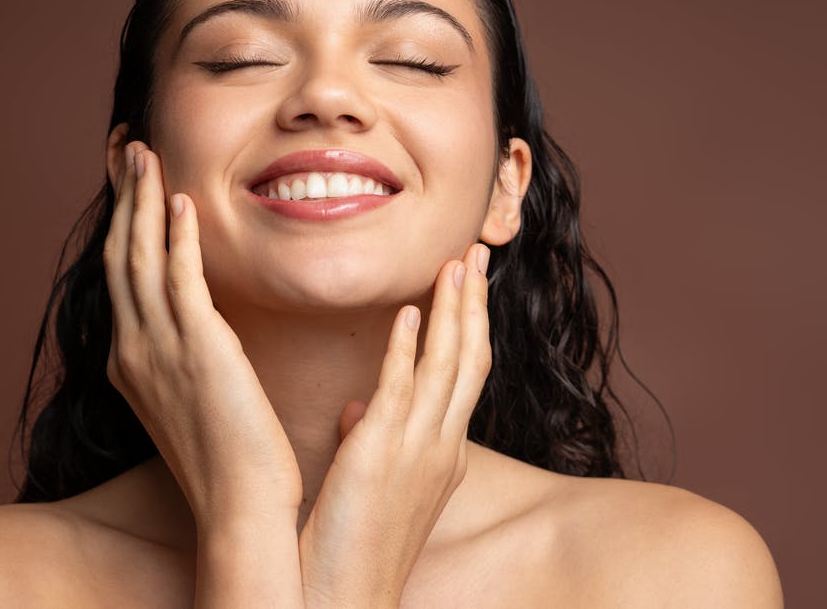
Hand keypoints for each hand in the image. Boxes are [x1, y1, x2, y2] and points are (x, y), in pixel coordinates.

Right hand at [103, 142, 303, 531]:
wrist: (239, 502)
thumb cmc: (228, 457)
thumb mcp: (192, 398)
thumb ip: (186, 356)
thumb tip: (201, 328)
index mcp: (129, 361)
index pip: (120, 275)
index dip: (123, 223)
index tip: (130, 182)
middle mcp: (133, 349)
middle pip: (120, 254)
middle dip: (124, 196)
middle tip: (129, 147)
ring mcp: (158, 348)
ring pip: (140, 257)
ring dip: (144, 200)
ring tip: (146, 153)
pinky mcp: (197, 348)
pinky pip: (180, 279)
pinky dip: (176, 237)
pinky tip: (182, 202)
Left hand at [297, 243, 492, 607]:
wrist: (348, 599)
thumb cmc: (355, 546)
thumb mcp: (371, 485)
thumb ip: (369, 439)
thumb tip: (355, 407)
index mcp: (443, 452)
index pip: (466, 374)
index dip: (470, 323)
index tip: (468, 282)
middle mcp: (441, 446)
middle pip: (470, 359)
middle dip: (475, 303)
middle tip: (478, 251)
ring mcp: (417, 450)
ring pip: (446, 366)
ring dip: (453, 311)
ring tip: (457, 263)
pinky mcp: (381, 455)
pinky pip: (400, 391)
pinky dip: (408, 349)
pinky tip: (409, 313)